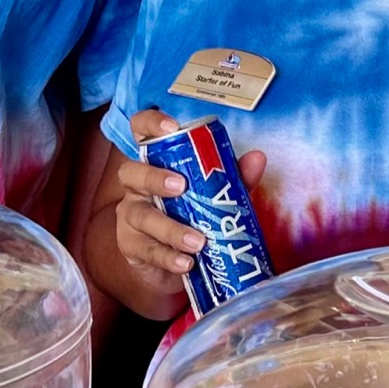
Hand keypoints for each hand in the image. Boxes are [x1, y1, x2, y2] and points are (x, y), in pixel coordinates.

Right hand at [108, 108, 268, 306]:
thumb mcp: (214, 194)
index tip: (171, 128)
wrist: (174, 262)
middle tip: (180, 187)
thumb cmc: (192, 216)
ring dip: (170, 228)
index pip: (141, 131)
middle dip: (154, 178)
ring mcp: (131, 217)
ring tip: (198, 241)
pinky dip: (168, 257)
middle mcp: (137, 187)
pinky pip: (146, 250)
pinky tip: (186, 263)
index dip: (150, 124)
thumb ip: (233, 177)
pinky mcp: (132, 247)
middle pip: (132, 173)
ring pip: (141, 216)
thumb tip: (257, 158)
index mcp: (155, 163)